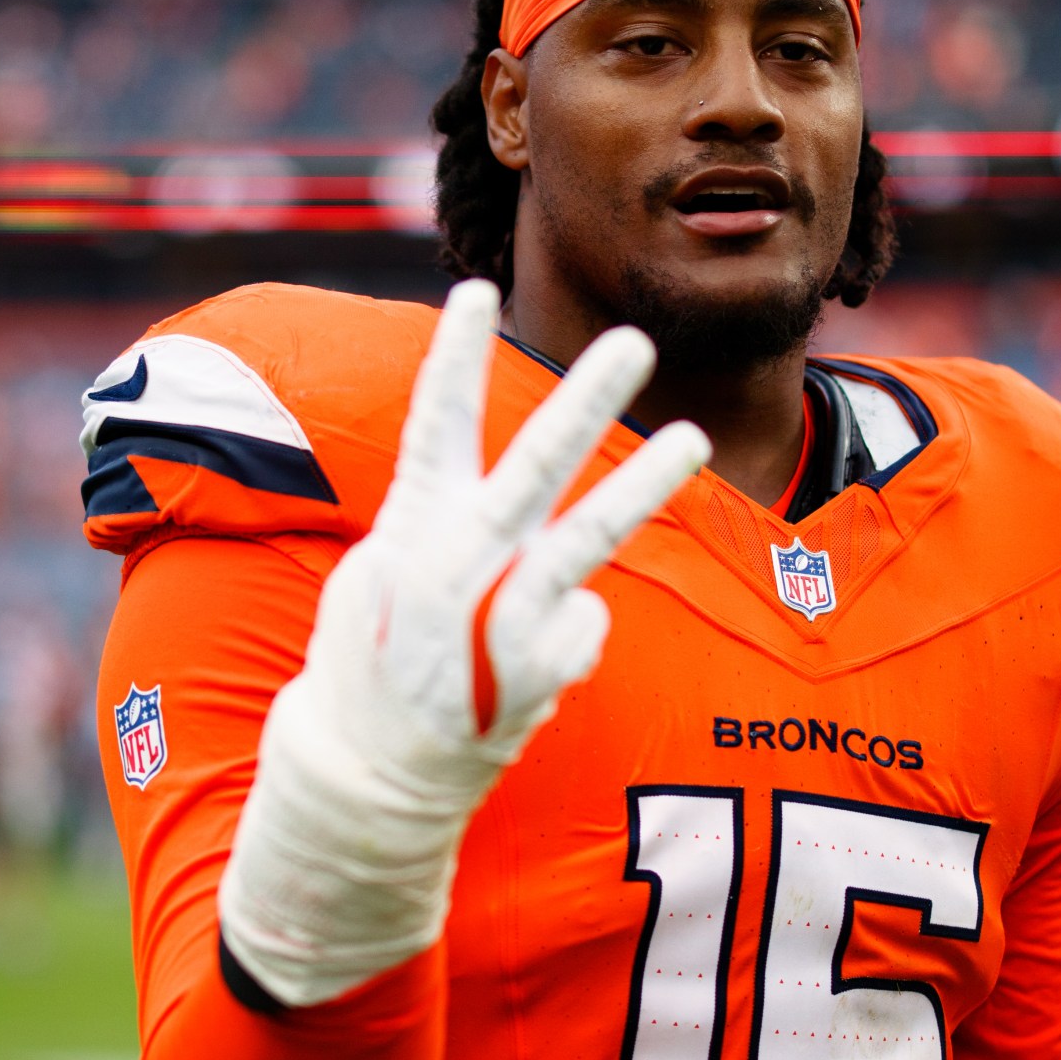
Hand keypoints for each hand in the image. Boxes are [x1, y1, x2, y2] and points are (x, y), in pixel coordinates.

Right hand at [217, 279, 709, 1007]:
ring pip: (589, 534)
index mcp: (412, 528)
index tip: (474, 287)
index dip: (454, 356)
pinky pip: (584, 618)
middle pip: (534, 463)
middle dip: (584, 398)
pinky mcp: (542, 668)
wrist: (368, 772)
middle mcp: (460, 562)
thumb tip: (498, 494)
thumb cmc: (377, 657)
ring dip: (642, 480)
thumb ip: (438, 520)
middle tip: (632, 339)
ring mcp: (503, 616)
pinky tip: (531, 658)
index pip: (433, 424)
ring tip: (692, 435)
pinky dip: (569, 627)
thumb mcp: (383, 571)